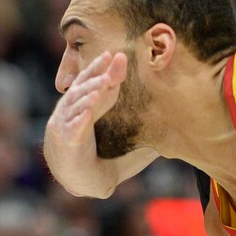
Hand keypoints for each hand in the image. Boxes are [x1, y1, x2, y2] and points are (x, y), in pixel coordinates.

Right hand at [45, 51, 128, 196]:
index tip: (114, 54)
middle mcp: (71, 112)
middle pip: (86, 89)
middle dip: (99, 75)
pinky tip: (89, 112)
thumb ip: (139, 134)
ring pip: (78, 105)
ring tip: (104, 83)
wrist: (77, 182)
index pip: (91, 82)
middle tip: (114, 61)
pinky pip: (73, 129)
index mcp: (83, 107)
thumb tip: (169, 134)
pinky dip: (79, 120)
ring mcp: (65, 126)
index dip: (100, 68)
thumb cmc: (96, 158)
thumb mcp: (119, 141)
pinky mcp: (66, 143)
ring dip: (91, 93)